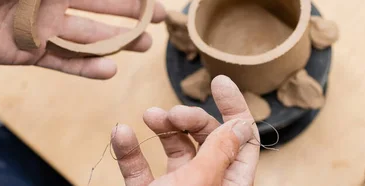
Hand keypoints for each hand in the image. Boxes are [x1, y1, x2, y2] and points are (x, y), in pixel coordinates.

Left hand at [0, 0, 165, 78]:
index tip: (152, 0)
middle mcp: (54, 4)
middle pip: (102, 11)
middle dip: (132, 15)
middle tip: (160, 21)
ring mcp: (43, 30)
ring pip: (89, 38)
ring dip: (118, 42)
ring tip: (146, 46)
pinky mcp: (30, 53)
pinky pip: (64, 63)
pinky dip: (87, 68)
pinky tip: (111, 70)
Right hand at [112, 75, 259, 185]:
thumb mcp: (200, 181)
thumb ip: (219, 151)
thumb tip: (239, 123)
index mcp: (230, 180)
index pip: (243, 138)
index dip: (235, 108)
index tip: (219, 82)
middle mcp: (206, 181)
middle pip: (207, 138)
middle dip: (190, 117)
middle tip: (172, 112)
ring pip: (174, 148)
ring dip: (161, 127)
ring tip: (149, 115)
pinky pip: (140, 167)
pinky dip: (130, 150)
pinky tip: (121, 133)